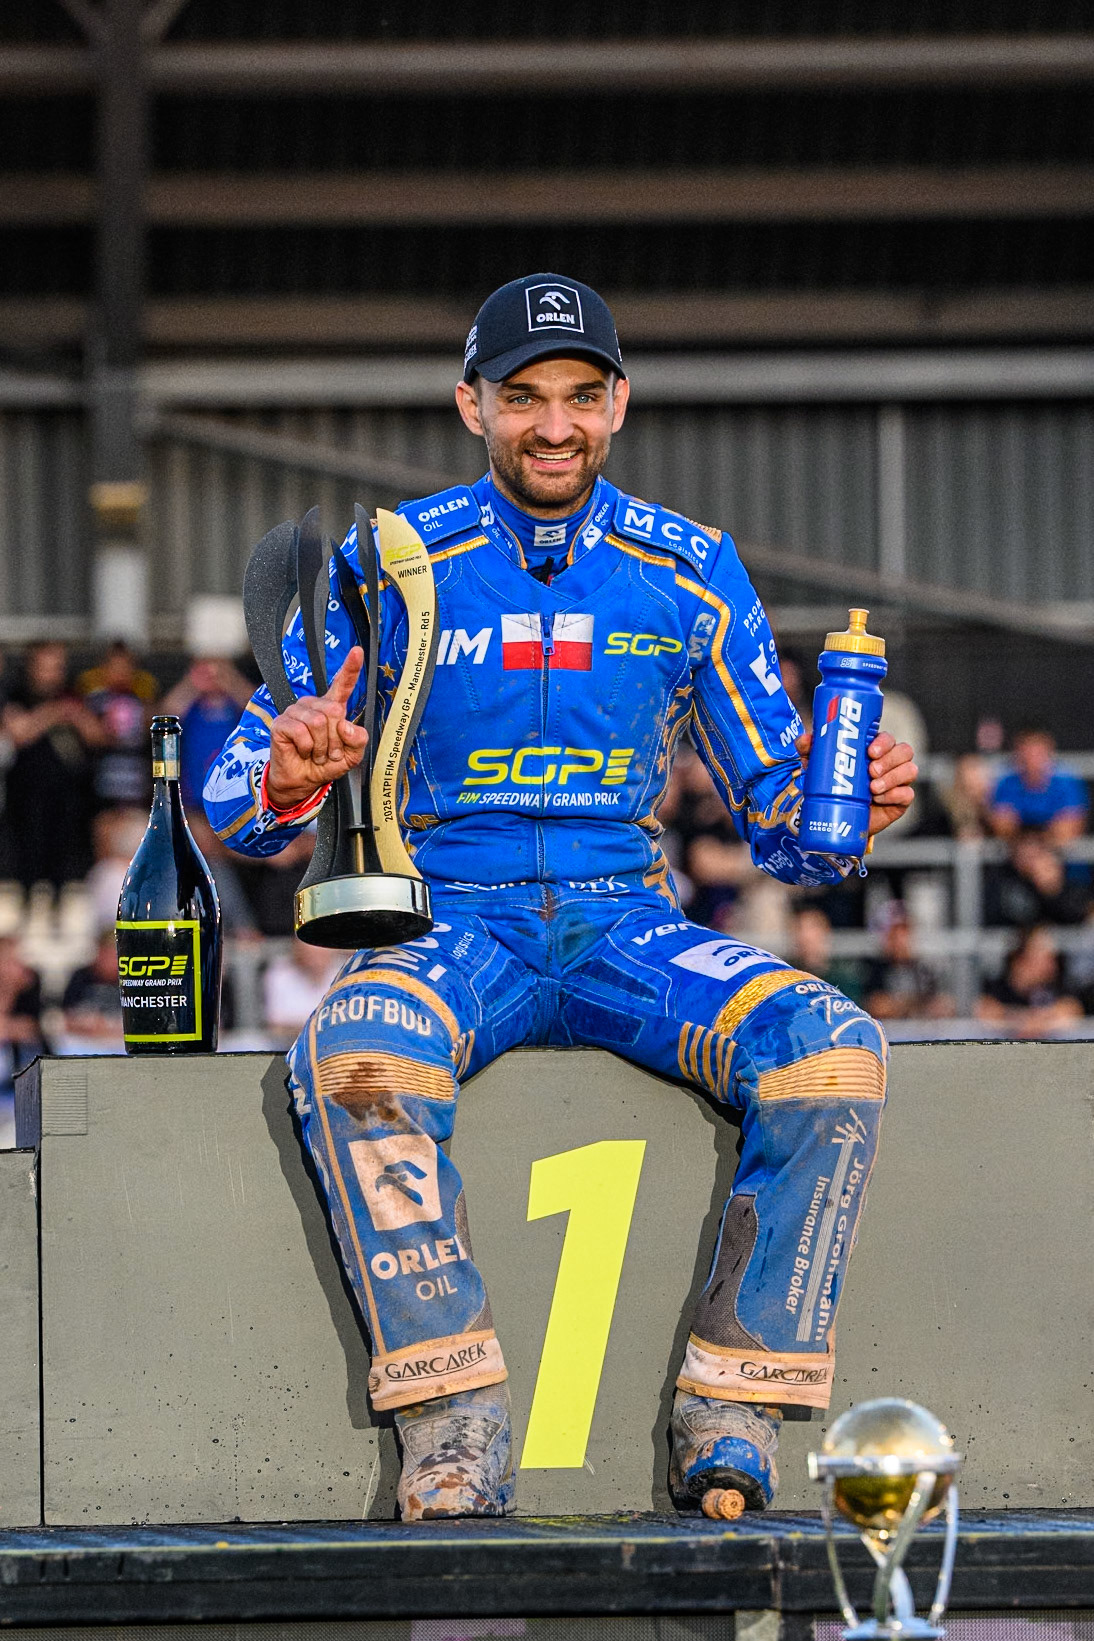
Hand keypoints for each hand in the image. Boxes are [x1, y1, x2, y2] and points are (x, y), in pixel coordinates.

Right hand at [267, 647, 367, 809]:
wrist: (302, 782)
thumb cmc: (324, 764)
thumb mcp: (351, 756)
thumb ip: (358, 741)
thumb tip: (345, 726)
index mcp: (332, 708)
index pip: (342, 685)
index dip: (350, 668)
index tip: (358, 651)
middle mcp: (313, 705)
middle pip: (334, 711)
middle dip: (336, 739)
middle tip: (329, 752)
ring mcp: (295, 712)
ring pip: (319, 722)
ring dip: (322, 747)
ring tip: (316, 754)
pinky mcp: (281, 723)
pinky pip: (302, 732)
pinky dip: (307, 748)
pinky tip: (302, 752)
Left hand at [795, 729, 917, 838]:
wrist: (838, 818)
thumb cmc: (833, 785)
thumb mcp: (819, 767)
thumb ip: (811, 750)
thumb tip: (804, 739)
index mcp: (874, 749)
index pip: (888, 738)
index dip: (883, 742)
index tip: (870, 751)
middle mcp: (890, 762)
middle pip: (904, 751)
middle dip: (890, 759)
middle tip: (871, 771)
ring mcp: (897, 781)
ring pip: (910, 770)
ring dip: (893, 777)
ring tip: (873, 788)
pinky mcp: (900, 801)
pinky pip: (908, 794)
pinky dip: (895, 795)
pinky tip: (881, 799)